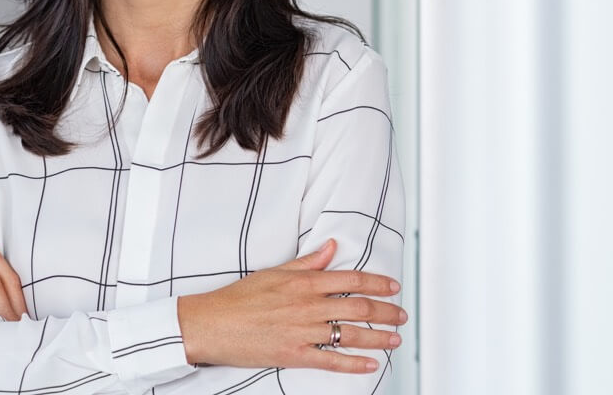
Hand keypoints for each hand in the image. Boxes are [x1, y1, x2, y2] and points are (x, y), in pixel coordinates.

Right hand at [177, 238, 405, 373]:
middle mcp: (307, 306)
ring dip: (379, 338)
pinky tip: (371, 365)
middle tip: (402, 315)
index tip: (394, 286)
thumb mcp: (273, 272)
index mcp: (302, 283)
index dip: (377, 283)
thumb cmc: (238, 298)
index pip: (351, 280)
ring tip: (395, 339)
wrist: (210, 324)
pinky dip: (354, 364)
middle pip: (359, 308)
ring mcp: (302, 332)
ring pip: (351, 335)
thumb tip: (331, 248)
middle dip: (386, 311)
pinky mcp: (294, 355)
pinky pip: (332, 361)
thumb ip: (306, 262)